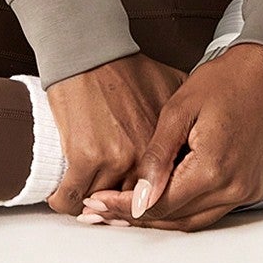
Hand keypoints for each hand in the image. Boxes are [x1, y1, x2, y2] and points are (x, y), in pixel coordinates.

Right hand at [43, 51, 187, 216]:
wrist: (90, 53)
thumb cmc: (124, 68)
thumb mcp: (170, 85)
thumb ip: (187, 113)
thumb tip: (200, 127)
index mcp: (165, 144)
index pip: (160, 190)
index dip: (144, 199)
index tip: (133, 201)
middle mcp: (144, 156)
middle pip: (132, 202)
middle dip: (119, 208)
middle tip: (107, 206)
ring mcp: (114, 159)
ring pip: (102, 205)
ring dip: (91, 208)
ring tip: (86, 203)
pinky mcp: (83, 158)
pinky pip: (71, 199)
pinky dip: (63, 202)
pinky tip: (62, 198)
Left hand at [81, 43, 262, 231]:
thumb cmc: (228, 80)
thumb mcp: (181, 109)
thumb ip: (157, 158)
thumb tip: (138, 200)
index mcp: (213, 169)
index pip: (159, 204)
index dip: (123, 207)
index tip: (95, 203)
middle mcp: (234, 188)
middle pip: (175, 219)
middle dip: (135, 217)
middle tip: (100, 211)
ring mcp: (248, 191)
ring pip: (194, 221)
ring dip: (160, 218)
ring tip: (124, 210)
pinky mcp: (255, 188)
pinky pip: (214, 211)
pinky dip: (186, 210)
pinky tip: (163, 199)